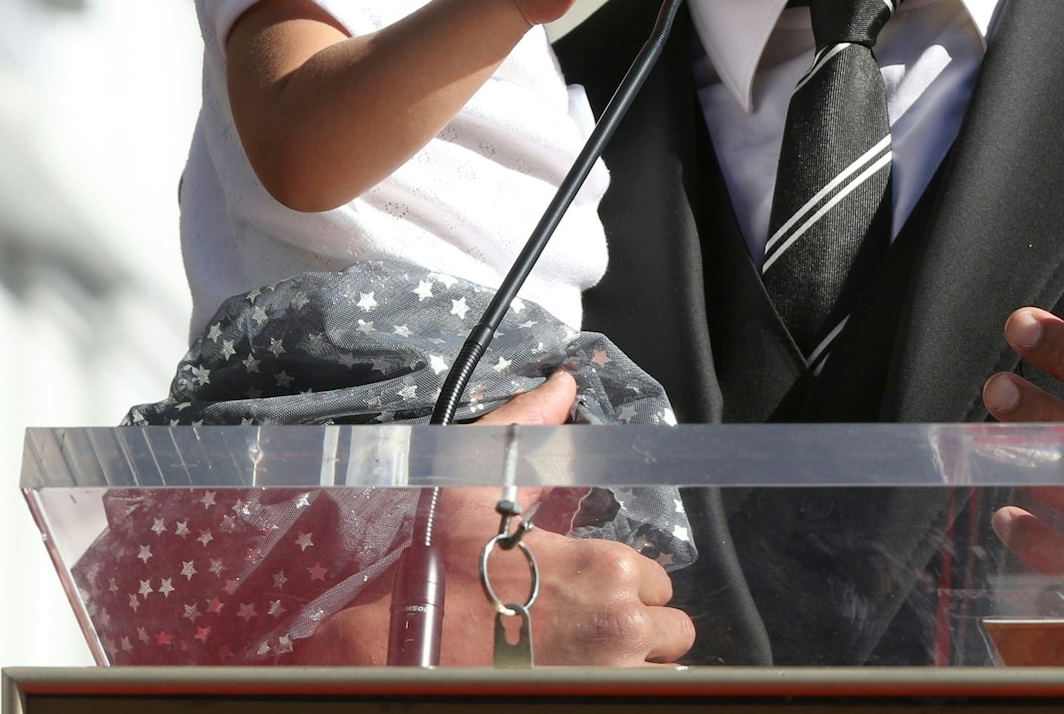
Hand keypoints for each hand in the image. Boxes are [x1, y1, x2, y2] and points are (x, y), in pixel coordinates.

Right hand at [300, 373, 695, 666]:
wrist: (390, 648)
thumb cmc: (434, 569)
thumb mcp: (474, 484)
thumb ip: (529, 428)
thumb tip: (564, 383)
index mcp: (606, 569)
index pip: (658, 581)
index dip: (628, 583)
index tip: (589, 586)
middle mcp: (621, 627)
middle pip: (672, 632)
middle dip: (640, 629)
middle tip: (592, 626)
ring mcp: (608, 678)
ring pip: (662, 674)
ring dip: (636, 665)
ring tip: (590, 657)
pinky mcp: (589, 704)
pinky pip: (642, 701)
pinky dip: (620, 689)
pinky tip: (581, 677)